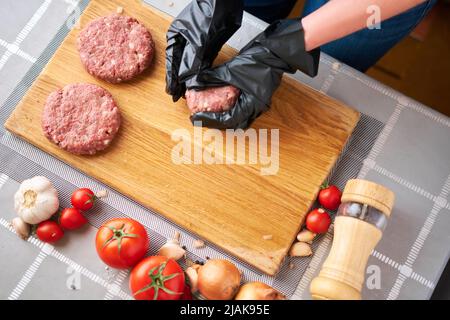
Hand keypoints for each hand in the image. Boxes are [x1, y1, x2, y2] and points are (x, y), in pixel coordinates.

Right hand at [165, 0, 243, 101]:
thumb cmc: (209, 12)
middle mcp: (185, 40)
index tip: (171, 92)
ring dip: (191, 78)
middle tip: (179, 96)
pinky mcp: (210, 45)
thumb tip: (187, 78)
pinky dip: (202, 72)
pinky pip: (204, 62)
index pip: (171, 61)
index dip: (171, 78)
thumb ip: (193, 60)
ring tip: (188, 93)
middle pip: (180, 64)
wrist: (226, 1)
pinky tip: (200, 82)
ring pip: (192, 65)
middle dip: (180, 80)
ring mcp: (197, 43)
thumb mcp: (199, 39)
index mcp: (176, 36)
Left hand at [190, 19, 320, 128]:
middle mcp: (256, 109)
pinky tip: (221, 107)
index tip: (197, 117)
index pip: (228, 120)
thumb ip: (212, 78)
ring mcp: (258, 105)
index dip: (210, 120)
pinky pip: (243, 112)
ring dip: (223, 119)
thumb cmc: (257, 60)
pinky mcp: (257, 100)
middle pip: (233, 124)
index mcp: (252, 104)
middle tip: (200, 118)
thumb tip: (195, 82)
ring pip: (238, 120)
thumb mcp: (230, 70)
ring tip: (209, 114)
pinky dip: (230, 112)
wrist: (274, 51)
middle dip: (215, 122)